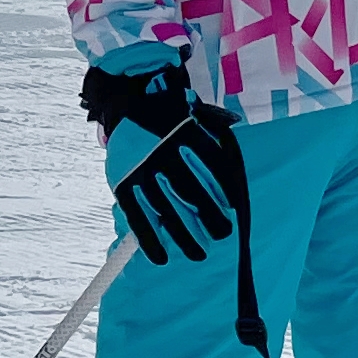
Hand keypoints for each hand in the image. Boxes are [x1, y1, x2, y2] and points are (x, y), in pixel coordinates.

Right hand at [80, 63, 249, 265]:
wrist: (127, 100)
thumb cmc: (169, 113)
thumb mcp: (194, 113)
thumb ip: (213, 134)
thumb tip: (234, 159)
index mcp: (185, 132)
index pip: (211, 166)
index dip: (222, 189)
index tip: (231, 208)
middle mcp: (163, 152)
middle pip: (191, 192)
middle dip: (209, 218)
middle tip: (222, 235)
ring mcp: (141, 169)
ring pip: (165, 209)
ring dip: (183, 236)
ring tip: (199, 254)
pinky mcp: (123, 184)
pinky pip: (137, 216)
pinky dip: (149, 240)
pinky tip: (162, 257)